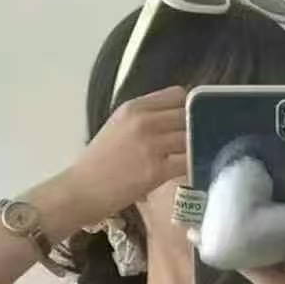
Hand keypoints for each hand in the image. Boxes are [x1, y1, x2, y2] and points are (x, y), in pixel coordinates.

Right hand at [64, 85, 186, 225]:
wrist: (83, 188)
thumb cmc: (99, 162)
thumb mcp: (118, 127)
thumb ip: (143, 119)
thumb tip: (171, 120)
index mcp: (134, 107)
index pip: (177, 95)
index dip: (189, 108)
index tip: (192, 121)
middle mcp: (144, 120)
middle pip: (188, 114)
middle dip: (197, 128)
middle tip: (201, 141)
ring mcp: (151, 144)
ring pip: (191, 137)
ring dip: (199, 147)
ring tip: (200, 156)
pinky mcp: (157, 169)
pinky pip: (188, 162)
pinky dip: (195, 166)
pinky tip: (195, 171)